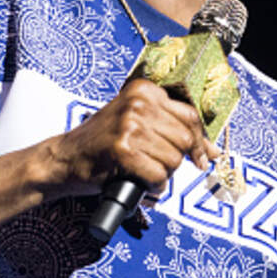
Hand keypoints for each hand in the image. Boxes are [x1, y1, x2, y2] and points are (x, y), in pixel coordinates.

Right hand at [45, 78, 220, 198]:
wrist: (64, 157)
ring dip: (161, 174)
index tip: (202, 156)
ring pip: (173, 160)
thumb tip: (212, 151)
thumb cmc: (102, 143)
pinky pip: (158, 176)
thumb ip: (171, 129)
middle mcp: (138, 103)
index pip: (190, 115)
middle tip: (156, 165)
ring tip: (140, 170)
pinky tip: (137, 180)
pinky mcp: (123, 150)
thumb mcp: (135, 122)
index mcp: (144, 91)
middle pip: (185, 139)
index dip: (200, 141)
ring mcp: (130, 125)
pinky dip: (152, 186)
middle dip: (176, 160)